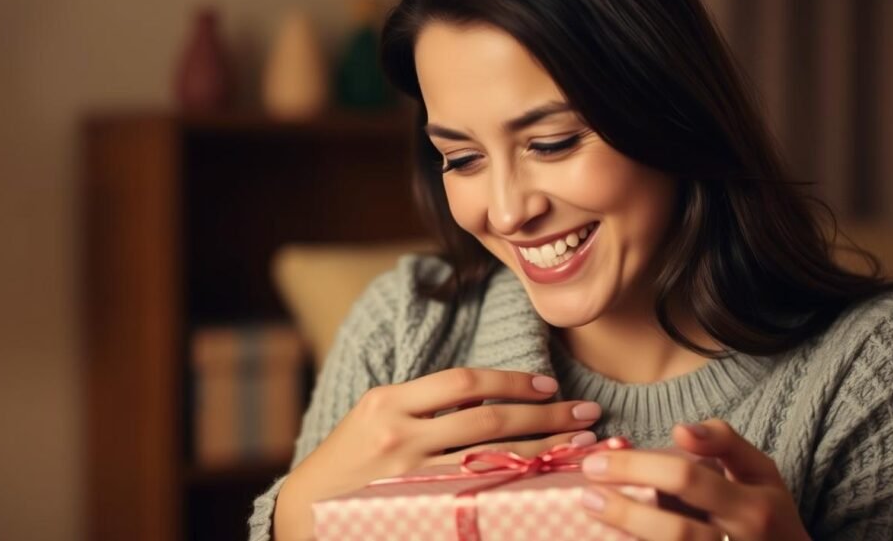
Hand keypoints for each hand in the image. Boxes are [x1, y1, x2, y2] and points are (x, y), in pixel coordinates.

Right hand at [274, 368, 600, 540]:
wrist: (307, 511)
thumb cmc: (347, 460)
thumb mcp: (376, 417)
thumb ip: (424, 404)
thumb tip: (486, 397)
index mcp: (389, 402)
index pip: (464, 382)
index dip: (512, 381)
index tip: (549, 384)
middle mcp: (399, 434)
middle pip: (487, 419)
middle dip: (544, 414)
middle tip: (586, 413)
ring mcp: (409, 475)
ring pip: (491, 458)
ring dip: (542, 448)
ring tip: (580, 444)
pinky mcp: (416, 506)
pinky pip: (477, 492)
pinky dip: (515, 483)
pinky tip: (544, 479)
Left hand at [579, 419, 810, 540]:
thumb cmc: (771, 513)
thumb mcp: (761, 470)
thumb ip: (724, 441)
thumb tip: (679, 429)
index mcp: (751, 506)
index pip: (689, 480)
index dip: (638, 467)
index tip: (598, 461)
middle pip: (675, 530)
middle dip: (625, 511)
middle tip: (586, 492)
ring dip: (628, 536)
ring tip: (592, 515)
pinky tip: (611, 539)